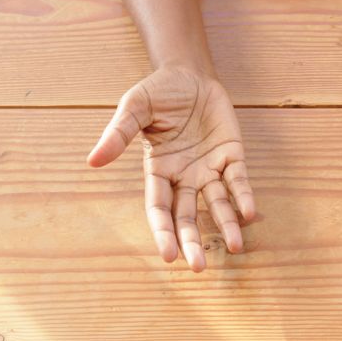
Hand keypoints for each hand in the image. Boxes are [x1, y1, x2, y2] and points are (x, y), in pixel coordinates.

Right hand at [86, 66, 254, 271]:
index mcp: (157, 171)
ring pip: (217, 204)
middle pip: (187, 216)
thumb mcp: (134, 109)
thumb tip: (92, 161)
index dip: (163, 232)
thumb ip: (118, 134)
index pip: (159, 209)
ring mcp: (209, 168)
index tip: (168, 256)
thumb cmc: (158, 93)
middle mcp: (184, 176)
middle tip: (199, 267)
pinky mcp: (231, 155)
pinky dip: (244, 196)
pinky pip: (238, 180)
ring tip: (236, 247)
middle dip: (193, 241)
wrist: (188, 73)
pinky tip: (249, 213)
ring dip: (226, 225)